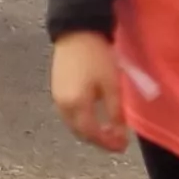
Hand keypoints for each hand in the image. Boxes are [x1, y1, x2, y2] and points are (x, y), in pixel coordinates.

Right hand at [49, 32, 127, 152]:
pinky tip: (93, 114)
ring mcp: (57, 97)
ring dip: (89, 131)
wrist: (76, 32)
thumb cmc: (97, 58)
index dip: (108, 143)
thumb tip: (119, 134)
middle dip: (98, 140)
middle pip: (80, 132)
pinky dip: (81, 120)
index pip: (92, 134)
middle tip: (117, 140)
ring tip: (107, 128)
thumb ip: (115, 112)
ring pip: (73, 124)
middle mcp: (62, 106)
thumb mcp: (111, 85)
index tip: (123, 146)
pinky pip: (68, 114)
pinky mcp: (56, 89)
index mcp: (76, 105)